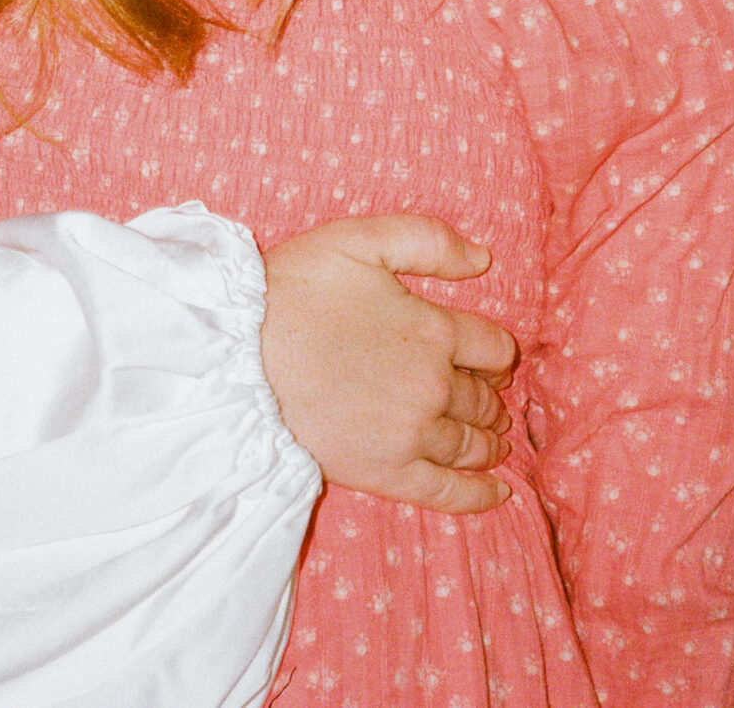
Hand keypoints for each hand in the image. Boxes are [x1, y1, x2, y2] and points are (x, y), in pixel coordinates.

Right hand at [259, 214, 519, 513]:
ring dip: (488, 440)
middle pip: (484, 398)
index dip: (497, 352)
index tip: (491, 358)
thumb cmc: (292, 291)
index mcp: (434, 330)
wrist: (234, 356)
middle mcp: (433, 387)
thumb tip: (485, 257)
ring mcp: (411, 435)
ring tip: (492, 439)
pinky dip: (479, 494)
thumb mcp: (359, 240)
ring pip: (471, 443)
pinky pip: (447, 492)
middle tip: (487, 398)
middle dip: (490, 396)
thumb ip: (427, 239)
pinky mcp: (383, 473)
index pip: (494, 348)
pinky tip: (498, 492)